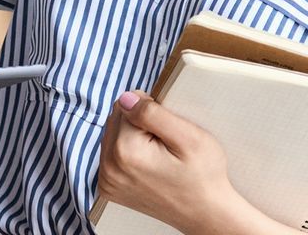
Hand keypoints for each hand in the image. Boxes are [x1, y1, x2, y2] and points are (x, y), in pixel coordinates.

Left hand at [98, 91, 238, 234]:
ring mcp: (107, 180)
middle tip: (164, 146)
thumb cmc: (203, 176)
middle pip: (116, 117)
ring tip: (157, 157)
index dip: (149, 111)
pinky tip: (147, 165)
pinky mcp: (108, 187)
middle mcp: (109, 168)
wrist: (205, 213)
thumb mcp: (189, 137)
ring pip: (113, 133)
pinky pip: (111, 151)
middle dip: (139, 124)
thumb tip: (126, 98)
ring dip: (133, 137)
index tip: (167, 133)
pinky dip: (128, 152)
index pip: (125, 104)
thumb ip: (153, 113)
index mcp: (125, 151)